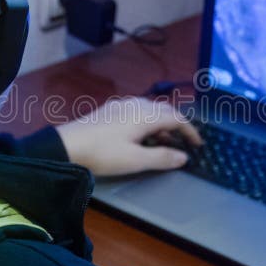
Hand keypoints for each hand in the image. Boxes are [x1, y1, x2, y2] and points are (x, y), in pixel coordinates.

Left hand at [56, 97, 201, 176]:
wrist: (66, 146)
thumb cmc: (103, 153)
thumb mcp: (136, 160)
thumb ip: (162, 157)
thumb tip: (183, 157)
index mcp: (146, 115)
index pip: (177, 118)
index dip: (190, 131)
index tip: (198, 144)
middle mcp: (137, 105)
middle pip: (165, 111)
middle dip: (177, 126)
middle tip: (184, 143)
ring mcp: (122, 105)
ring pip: (150, 110)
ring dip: (161, 124)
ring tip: (163, 143)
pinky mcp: (110, 110)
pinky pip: (138, 111)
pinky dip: (147, 122)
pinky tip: (141, 136)